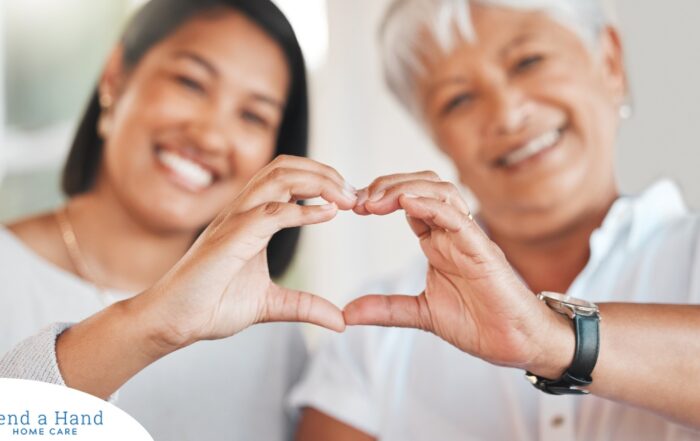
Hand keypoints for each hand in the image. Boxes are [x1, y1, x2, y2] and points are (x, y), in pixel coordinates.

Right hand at [137, 155, 357, 349]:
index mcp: (251, 219)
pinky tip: (327, 214)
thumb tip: (340, 320)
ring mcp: (234, 221)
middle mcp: (242, 212)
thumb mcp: (271, 305)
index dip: (321, 181)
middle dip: (324, 173)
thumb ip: (305, 306)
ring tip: (346, 198)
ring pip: (277, 178)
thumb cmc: (211, 305)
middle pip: (285, 168)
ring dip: (318, 182)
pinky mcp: (230, 238)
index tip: (350, 199)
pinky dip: (303, 210)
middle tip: (354, 193)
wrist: (173, 322)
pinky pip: (270, 213)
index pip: (287, 179)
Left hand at [346, 172, 569, 371]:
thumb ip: (386, 309)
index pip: (408, 202)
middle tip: (359, 199)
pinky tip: (406, 202)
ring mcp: (467, 237)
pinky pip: (457, 217)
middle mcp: (452, 232)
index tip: (353, 206)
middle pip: (422, 186)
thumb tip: (348, 313)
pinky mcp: (482, 249)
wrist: (514, 343)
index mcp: (438, 242)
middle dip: (388, 184)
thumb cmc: (477, 323)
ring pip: (440, 191)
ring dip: (405, 188)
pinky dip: (432, 205)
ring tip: (376, 199)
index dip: (380, 198)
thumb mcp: (419, 313)